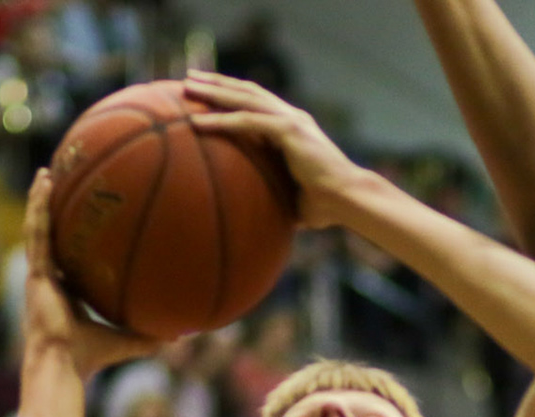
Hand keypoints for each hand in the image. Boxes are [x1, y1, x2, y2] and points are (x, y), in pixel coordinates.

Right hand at [21, 170, 159, 375]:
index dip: (67, 240)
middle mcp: (47, 282)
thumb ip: (150, 336)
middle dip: (49, 211)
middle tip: (55, 185)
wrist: (64, 363)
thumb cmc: (92, 358)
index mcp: (63, 295)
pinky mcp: (36, 273)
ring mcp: (38, 276)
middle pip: (47, 238)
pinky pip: (38, 232)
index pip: (65, 261)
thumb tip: (181, 336)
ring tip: (46, 174)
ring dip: (39, 201)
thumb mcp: (127, 341)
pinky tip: (45, 186)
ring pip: (36, 229)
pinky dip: (39, 208)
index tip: (76, 221)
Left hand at [183, 71, 366, 228]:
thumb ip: (274, 196)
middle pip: (246, 91)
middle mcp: (291, 117)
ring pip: (244, 98)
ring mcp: (291, 120)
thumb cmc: (324, 205)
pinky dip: (222, 120)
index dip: (231, 94)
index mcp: (292, 127)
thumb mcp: (291, 197)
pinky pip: (248, 122)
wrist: (348, 200)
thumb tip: (257, 219)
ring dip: (213, 91)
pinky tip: (197, 123)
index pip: (256, 102)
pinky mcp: (289, 130)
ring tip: (186, 87)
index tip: (205, 93)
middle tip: (188, 79)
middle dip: (216, 82)